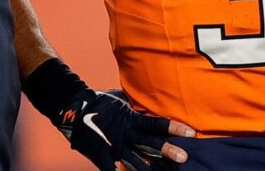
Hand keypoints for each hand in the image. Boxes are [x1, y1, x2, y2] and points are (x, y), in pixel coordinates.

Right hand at [57, 89, 194, 170]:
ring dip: (150, 168)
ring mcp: (114, 146)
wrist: (74, 110)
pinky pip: (114, 170)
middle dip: (167, 151)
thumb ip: (137, 105)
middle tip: (184, 157)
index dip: (173, 128)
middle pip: (150, 143)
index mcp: (131, 118)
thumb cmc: (101, 102)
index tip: (191, 132)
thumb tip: (154, 101)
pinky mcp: (102, 157)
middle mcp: (125, 133)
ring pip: (135, 160)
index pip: (156, 123)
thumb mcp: (121, 100)